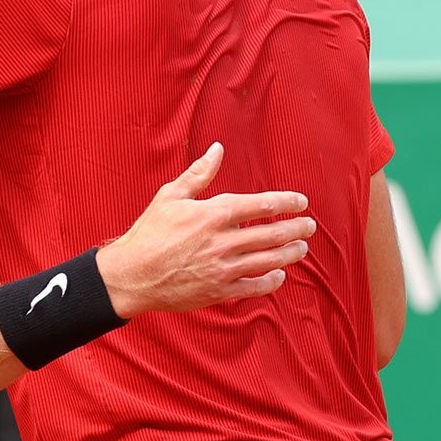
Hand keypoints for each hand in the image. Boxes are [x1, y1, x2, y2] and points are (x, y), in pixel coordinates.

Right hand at [96, 143, 314, 317]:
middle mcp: (222, 241)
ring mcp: (223, 268)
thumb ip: (198, 173)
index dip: (285, 202)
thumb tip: (217, 149)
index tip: (301, 201)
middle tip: (309, 225)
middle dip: (296, 228)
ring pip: (270, 260)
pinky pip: (255, 286)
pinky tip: (279, 274)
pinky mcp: (219, 291)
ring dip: (290, 252)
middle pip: (272, 234)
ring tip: (301, 247)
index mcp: (212, 214)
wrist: (131, 274)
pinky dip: (272, 281)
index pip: (260, 205)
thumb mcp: (169, 196)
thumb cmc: (149, 232)